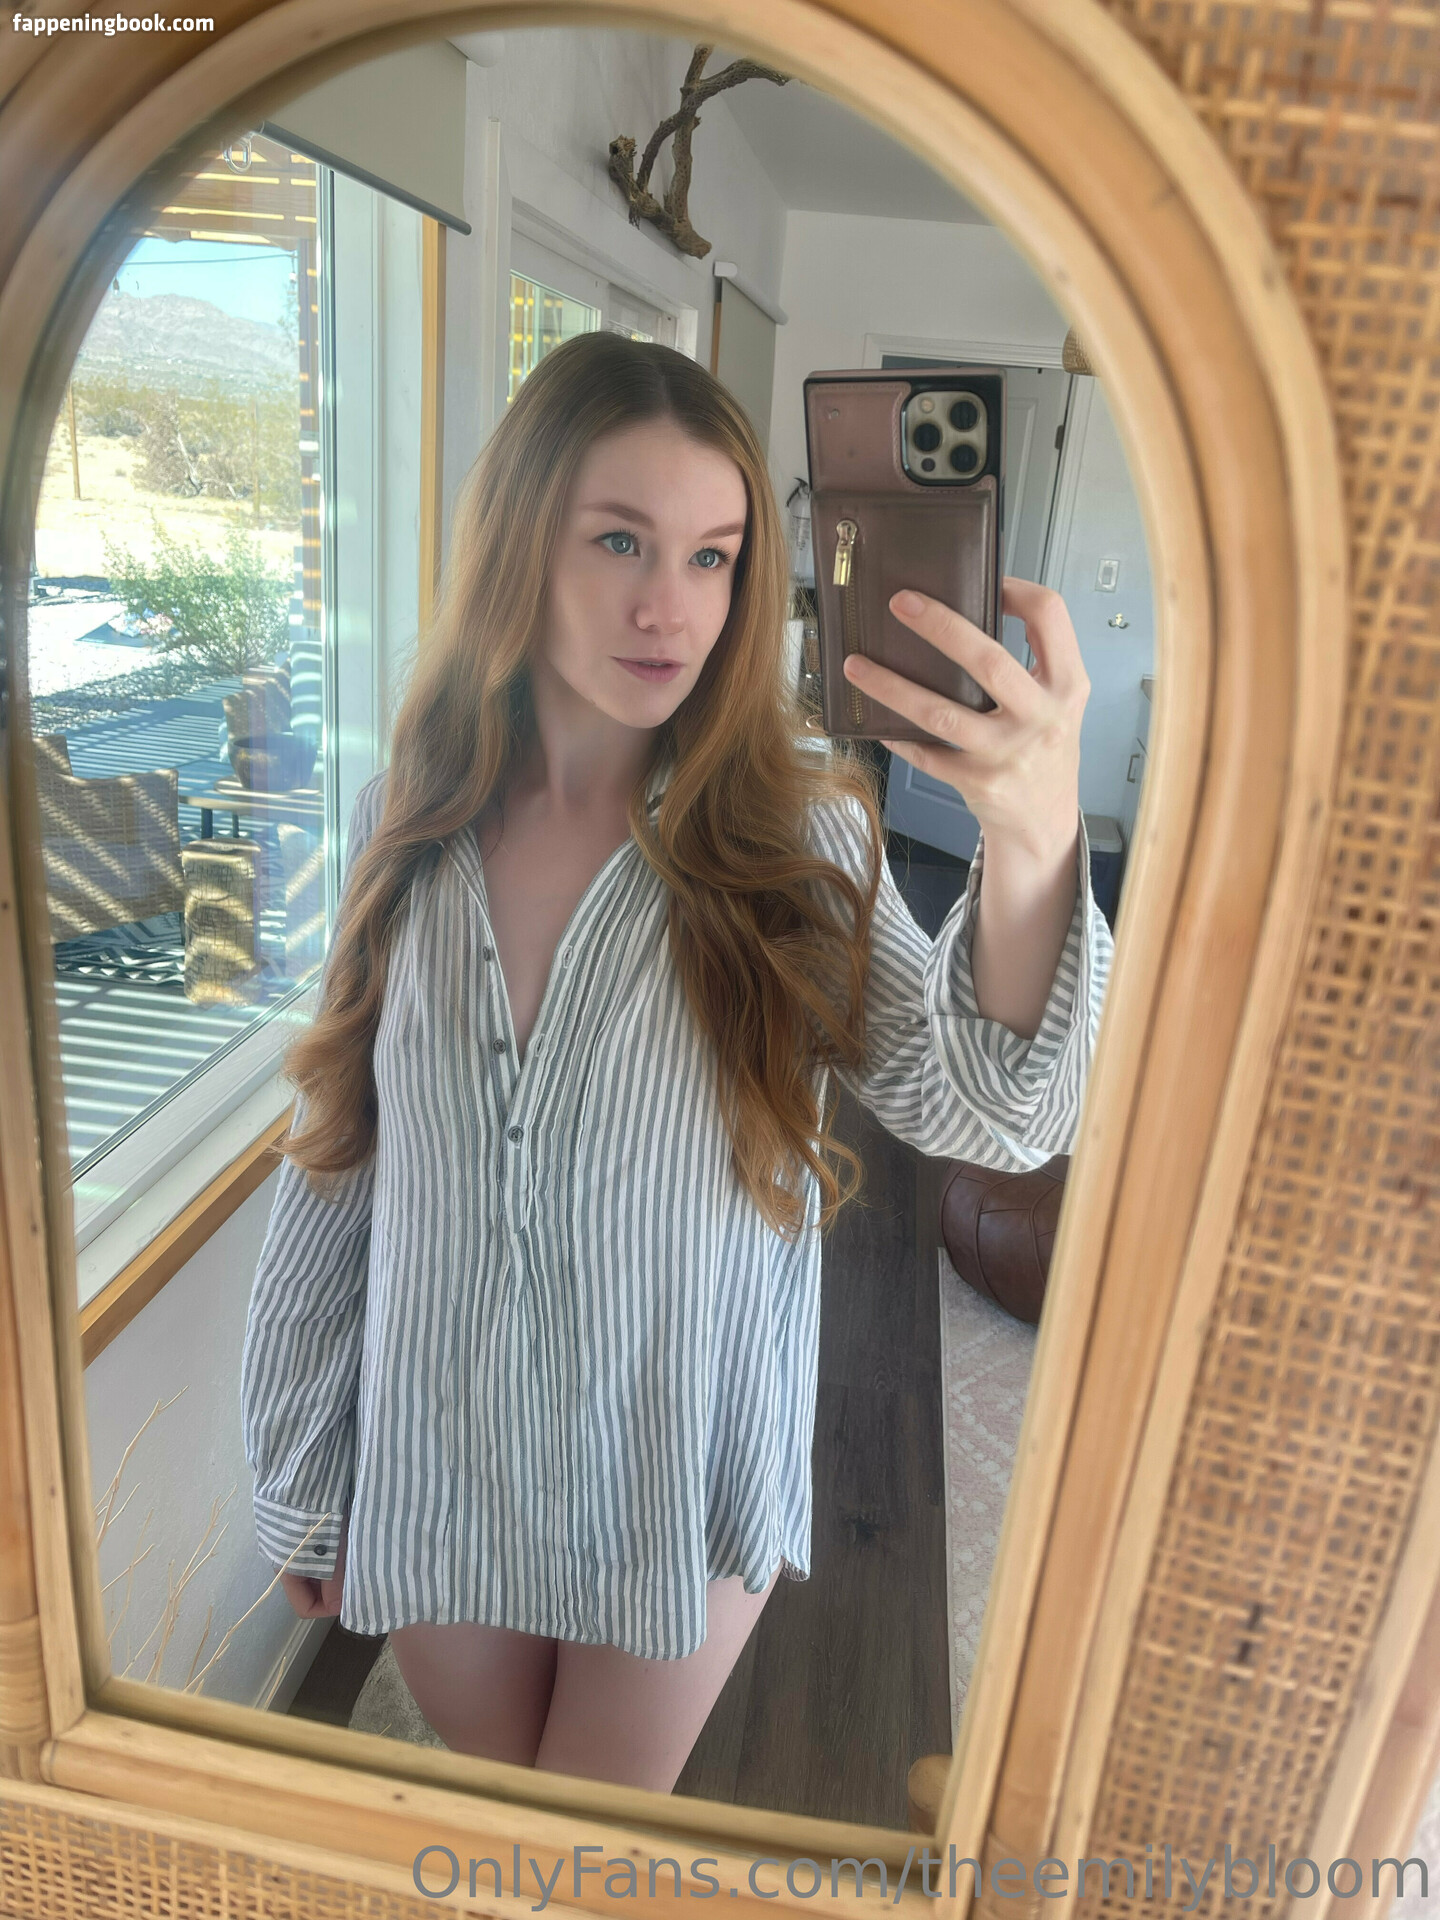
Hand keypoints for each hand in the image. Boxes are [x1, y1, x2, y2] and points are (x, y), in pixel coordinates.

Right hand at [280, 1513, 347, 1618]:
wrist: (305, 1470)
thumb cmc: (318, 1512)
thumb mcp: (332, 1548)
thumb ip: (335, 1581)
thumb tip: (339, 1607)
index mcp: (286, 1570)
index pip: (305, 1607)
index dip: (329, 1606)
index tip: (351, 1590)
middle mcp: (282, 1558)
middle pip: (309, 1588)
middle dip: (332, 1584)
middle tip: (353, 1566)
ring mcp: (287, 1540)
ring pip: (314, 1567)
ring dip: (332, 1564)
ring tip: (349, 1546)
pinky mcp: (294, 1523)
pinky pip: (313, 1548)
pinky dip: (328, 1547)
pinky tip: (341, 1530)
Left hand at [841, 577, 1088, 866]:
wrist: (1045, 821)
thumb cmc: (1045, 748)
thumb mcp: (1057, 700)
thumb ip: (1029, 660)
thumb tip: (966, 610)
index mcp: (1067, 684)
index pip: (1049, 616)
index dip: (1017, 589)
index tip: (987, 580)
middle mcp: (1042, 717)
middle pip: (988, 660)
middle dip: (940, 626)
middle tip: (900, 603)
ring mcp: (1008, 753)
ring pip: (941, 714)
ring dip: (891, 687)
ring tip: (855, 665)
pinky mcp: (979, 783)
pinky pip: (927, 754)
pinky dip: (899, 736)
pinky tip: (877, 722)